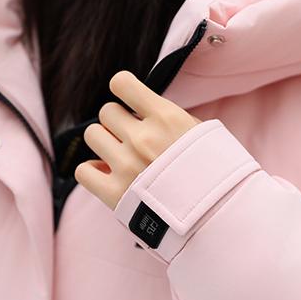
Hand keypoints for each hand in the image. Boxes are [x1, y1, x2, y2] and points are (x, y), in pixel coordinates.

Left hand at [74, 70, 202, 209]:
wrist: (217, 215)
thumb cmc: (214, 173)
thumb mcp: (202, 133)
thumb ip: (170, 118)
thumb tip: (144, 107)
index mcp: (166, 118)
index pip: (121, 83)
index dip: (123, 90)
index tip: (129, 101)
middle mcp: (143, 138)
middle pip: (107, 112)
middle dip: (118, 123)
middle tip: (133, 139)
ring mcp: (126, 166)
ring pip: (92, 135)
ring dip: (104, 143)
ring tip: (121, 156)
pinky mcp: (115, 194)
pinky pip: (83, 171)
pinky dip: (92, 172)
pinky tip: (107, 175)